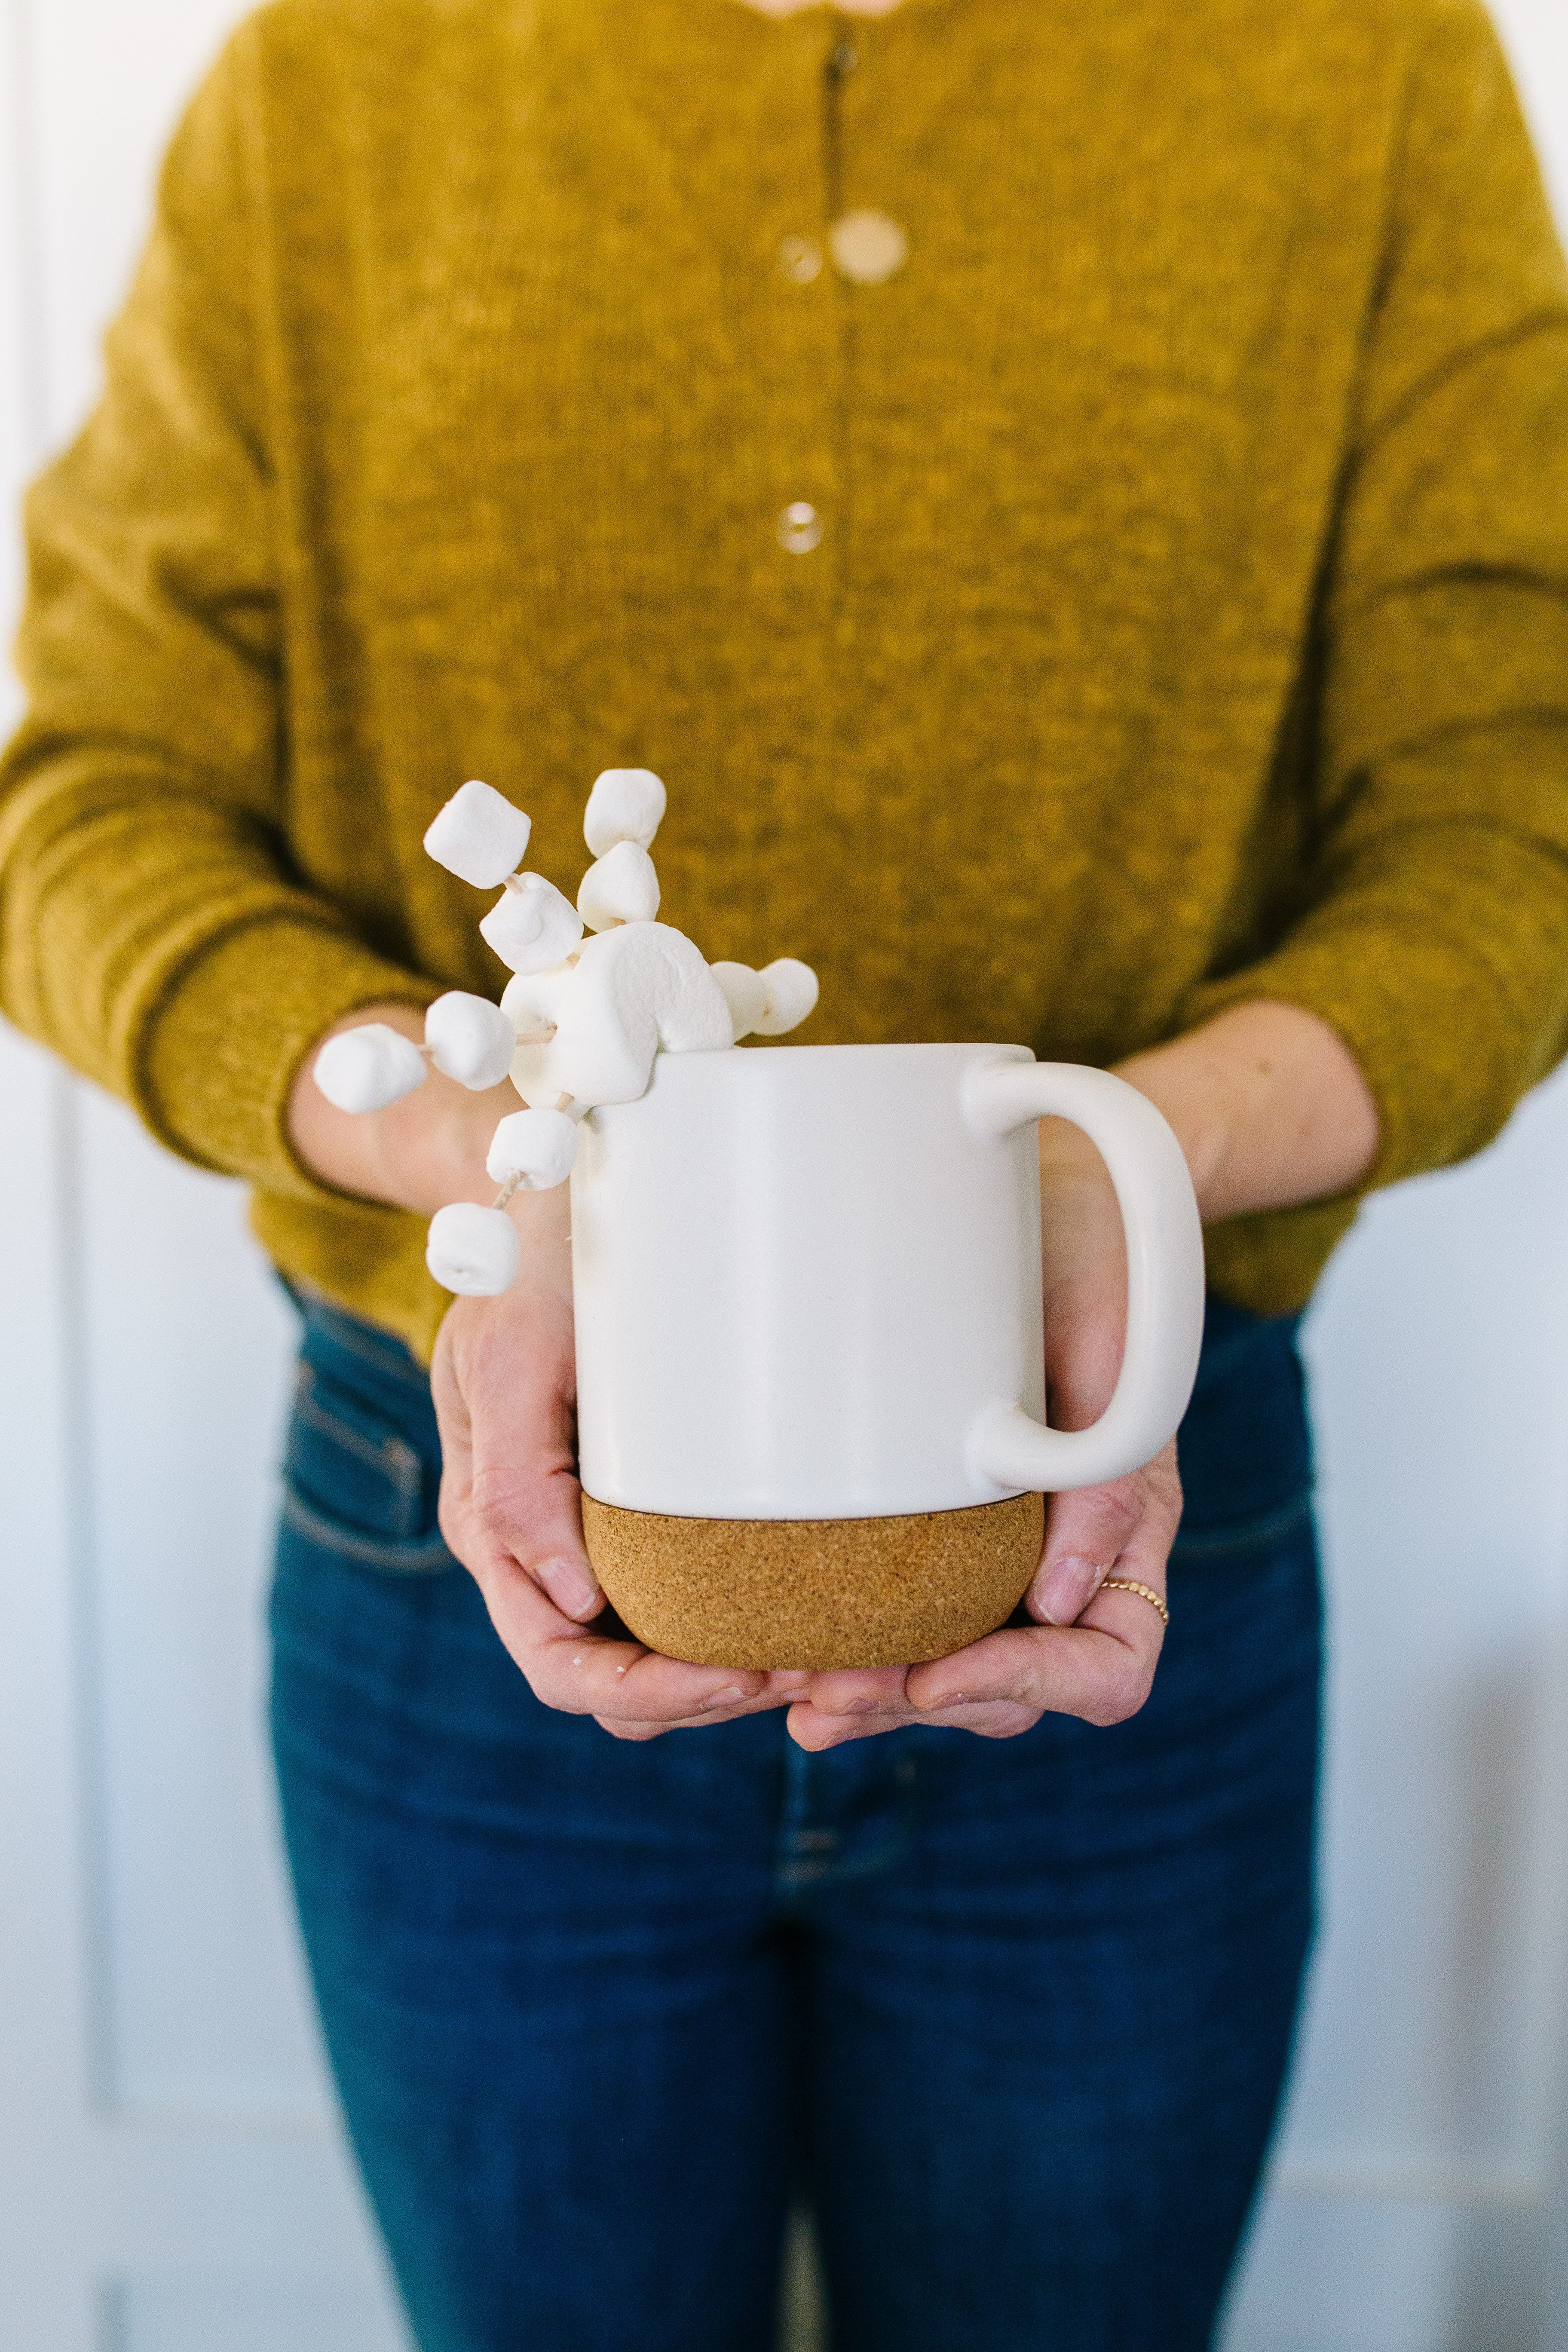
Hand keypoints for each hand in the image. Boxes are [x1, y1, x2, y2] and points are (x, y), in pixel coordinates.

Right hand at [289, 999, 807, 1735]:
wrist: (549, 1172)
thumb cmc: (532, 1254)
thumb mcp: (513, 1346)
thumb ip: (516, 1476)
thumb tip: (571, 1601)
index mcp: (496, 1523)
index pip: (565, 1665)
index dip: (653, 1694)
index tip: (748, 1678)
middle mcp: (540, 1541)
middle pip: (616, 1682)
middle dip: (708, 1698)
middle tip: (817, 1674)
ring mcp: (589, 1522)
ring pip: (653, 1651)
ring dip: (734, 1673)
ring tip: (830, 1652)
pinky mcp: (640, 1492)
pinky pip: (683, 1591)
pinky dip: (740, 1621)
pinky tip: (813, 1605)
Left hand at [788, 1000, 1378, 1749]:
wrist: (1057, 1190)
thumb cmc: (1091, 1249)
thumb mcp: (1112, 1337)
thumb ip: (1109, 1469)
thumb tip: (1058, 1598)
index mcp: (1125, 1529)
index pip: (1108, 1667)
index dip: (1028, 1686)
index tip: (939, 1669)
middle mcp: (1066, 1558)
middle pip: (1012, 1694)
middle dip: (918, 1705)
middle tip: (821, 1701)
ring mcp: (1000, 1550)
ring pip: (950, 1672)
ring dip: (876, 1695)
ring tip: (792, 1694)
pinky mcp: (938, 1523)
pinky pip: (906, 1615)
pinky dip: (854, 1646)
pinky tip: (784, 1654)